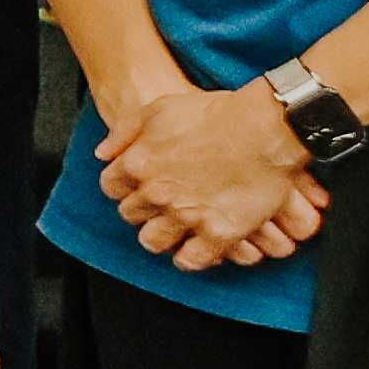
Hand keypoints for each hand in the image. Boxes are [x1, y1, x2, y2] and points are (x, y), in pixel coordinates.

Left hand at [98, 73, 329, 269]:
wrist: (265, 129)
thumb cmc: (214, 113)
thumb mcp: (158, 108)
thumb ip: (125, 132)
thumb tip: (103, 153)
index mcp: (137, 164)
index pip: (112, 186)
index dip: (124, 186)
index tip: (137, 185)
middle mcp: (156, 194)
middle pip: (131, 214)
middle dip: (142, 209)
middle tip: (159, 205)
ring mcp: (186, 216)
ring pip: (154, 241)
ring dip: (160, 236)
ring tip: (173, 230)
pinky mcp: (218, 233)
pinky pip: (192, 259)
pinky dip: (189, 258)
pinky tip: (195, 250)